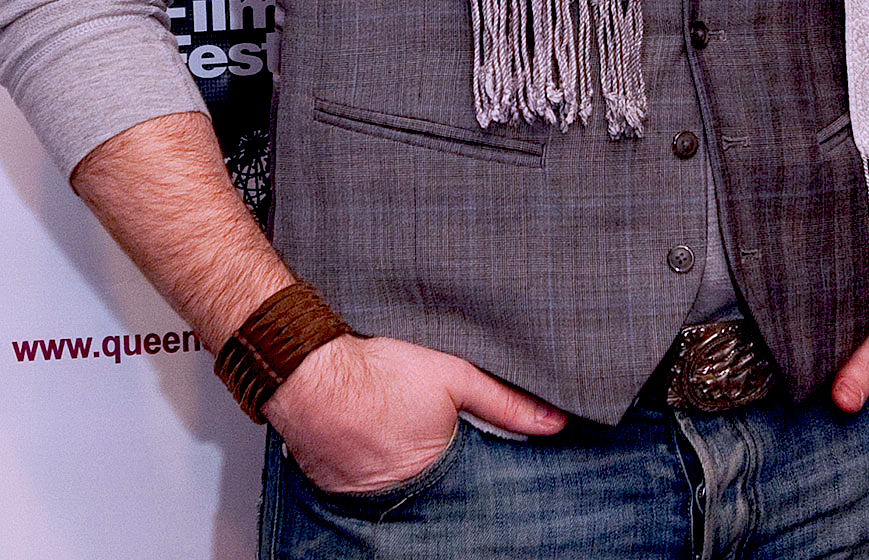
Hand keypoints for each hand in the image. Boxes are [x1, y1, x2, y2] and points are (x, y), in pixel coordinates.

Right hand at [265, 333, 566, 493]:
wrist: (310, 373)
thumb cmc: (380, 373)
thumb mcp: (454, 376)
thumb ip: (506, 403)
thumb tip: (555, 423)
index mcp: (437, 473)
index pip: (473, 483)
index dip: (479, 468)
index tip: (474, 451)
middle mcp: (403, 496)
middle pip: (435, 488)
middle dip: (440, 468)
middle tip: (430, 438)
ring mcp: (366, 497)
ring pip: (400, 489)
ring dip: (405, 469)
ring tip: (398, 435)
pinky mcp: (337, 490)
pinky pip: (366, 486)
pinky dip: (373, 468)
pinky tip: (372, 439)